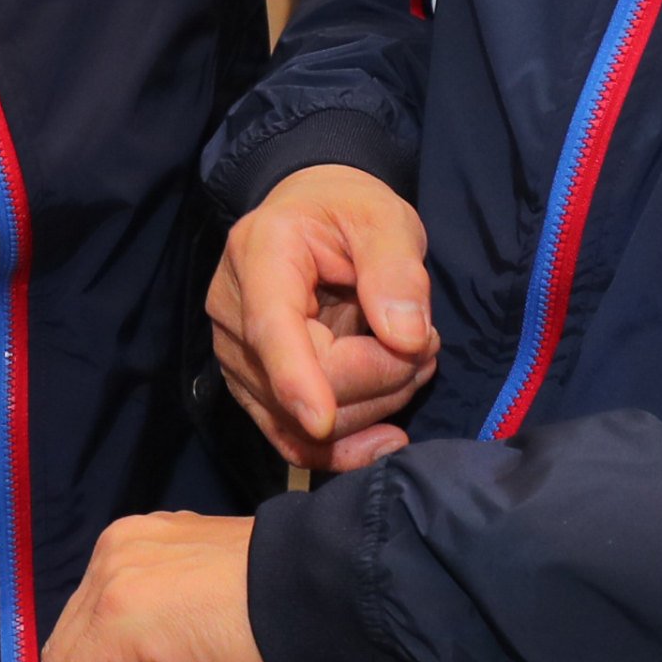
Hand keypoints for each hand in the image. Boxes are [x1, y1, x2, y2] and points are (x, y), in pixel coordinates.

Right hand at [206, 165, 437, 475]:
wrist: (312, 217)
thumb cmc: (347, 211)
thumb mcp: (385, 217)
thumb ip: (396, 270)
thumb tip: (407, 339)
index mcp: (259, 255)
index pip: (270, 326)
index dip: (294, 376)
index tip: (321, 420)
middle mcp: (232, 310)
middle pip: (299, 381)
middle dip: (380, 376)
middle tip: (429, 343)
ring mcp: (236, 355)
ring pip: (300, 420)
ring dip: (374, 405)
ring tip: (415, 359)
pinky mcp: (252, 387)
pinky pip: (289, 439)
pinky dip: (341, 450)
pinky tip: (384, 441)